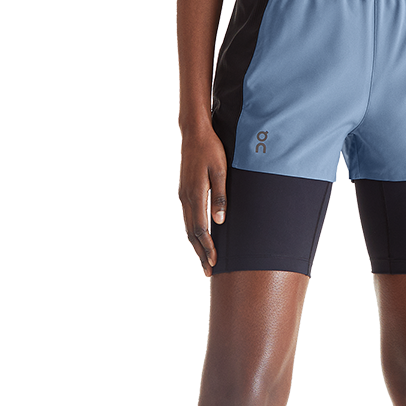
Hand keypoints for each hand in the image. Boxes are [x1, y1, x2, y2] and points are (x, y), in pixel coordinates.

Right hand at [178, 123, 227, 275]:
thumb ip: (221, 196)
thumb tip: (220, 221)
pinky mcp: (185, 192)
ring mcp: (183, 195)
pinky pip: (188, 218)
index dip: (208, 248)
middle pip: (192, 233)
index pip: (201, 229)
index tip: (215, 263)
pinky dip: (192, 232)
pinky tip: (197, 239)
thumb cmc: (211, 150)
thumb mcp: (221, 171)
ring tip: (203, 261)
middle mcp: (186, 198)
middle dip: (201, 253)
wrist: (194, 132)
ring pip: (188, 227)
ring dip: (196, 245)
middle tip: (209, 272)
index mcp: (195, 194)